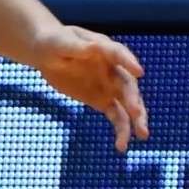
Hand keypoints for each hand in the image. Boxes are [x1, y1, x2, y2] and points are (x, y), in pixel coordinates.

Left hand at [32, 24, 149, 151]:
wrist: (47, 54)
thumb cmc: (54, 42)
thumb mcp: (60, 42)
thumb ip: (76, 47)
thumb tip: (93, 47)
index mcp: (103, 48)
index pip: (118, 53)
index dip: (128, 62)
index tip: (139, 72)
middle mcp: (112, 68)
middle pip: (127, 84)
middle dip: (133, 98)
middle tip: (136, 113)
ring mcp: (109, 86)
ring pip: (127, 104)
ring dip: (135, 119)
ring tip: (142, 135)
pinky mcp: (102, 100)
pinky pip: (116, 117)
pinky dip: (121, 130)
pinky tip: (121, 146)